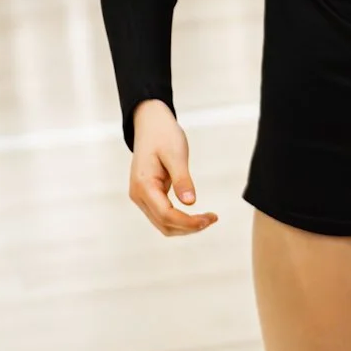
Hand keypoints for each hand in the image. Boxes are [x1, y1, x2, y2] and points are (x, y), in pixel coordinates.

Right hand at [129, 99, 217, 237]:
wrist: (150, 122)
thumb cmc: (162, 134)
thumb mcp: (176, 154)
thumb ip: (182, 179)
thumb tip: (191, 203)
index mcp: (144, 185)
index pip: (166, 215)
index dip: (188, 222)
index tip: (209, 219)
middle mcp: (138, 195)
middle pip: (164, 224)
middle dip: (189, 227)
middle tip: (212, 219)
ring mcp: (141, 196)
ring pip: (163, 223)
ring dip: (184, 227)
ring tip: (206, 219)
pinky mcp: (147, 195)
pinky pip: (163, 215)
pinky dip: (179, 219)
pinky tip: (194, 215)